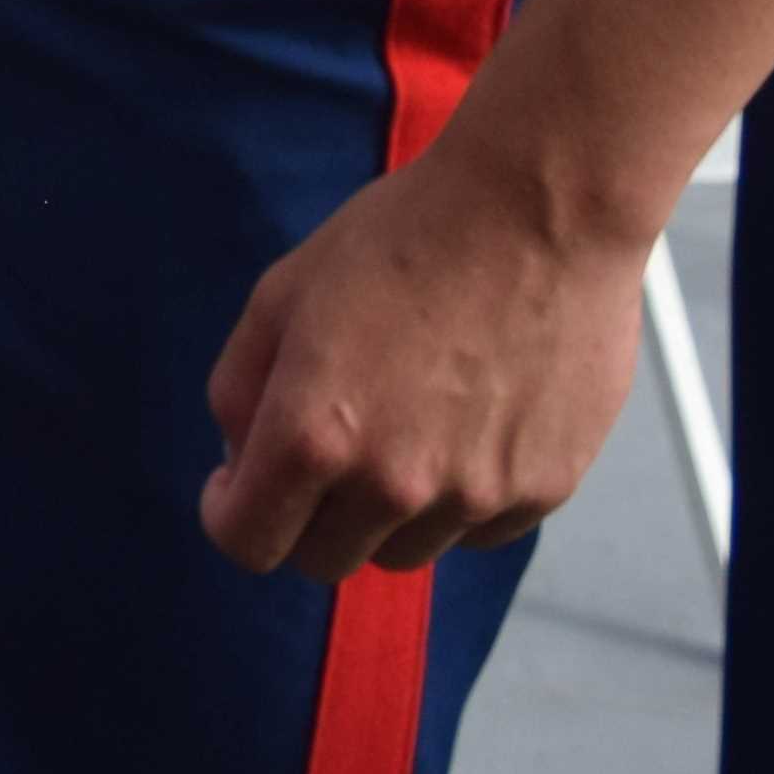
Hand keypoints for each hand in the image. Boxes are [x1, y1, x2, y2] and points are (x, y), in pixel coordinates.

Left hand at [199, 137, 642, 580]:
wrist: (539, 212)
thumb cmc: (404, 238)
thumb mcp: (281, 295)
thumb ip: (239, 391)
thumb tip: (239, 463)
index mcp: (312, 435)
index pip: (248, 543)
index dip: (231, 514)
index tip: (239, 484)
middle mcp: (393, 484)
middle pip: (322, 561)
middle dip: (304, 515)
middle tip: (320, 449)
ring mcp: (474, 495)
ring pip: (401, 551)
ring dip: (383, 510)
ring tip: (402, 419)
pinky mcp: (542, 491)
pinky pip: (475, 531)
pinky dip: (456, 499)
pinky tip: (464, 423)